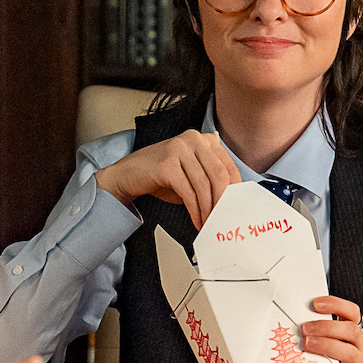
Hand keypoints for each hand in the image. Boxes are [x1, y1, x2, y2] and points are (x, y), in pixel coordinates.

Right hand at [95, 131, 241, 228]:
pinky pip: (188, 192)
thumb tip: (232, 202)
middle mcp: (194, 139)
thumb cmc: (162, 176)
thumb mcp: (193, 175)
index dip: (234, 192)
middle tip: (222, 220)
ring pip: (204, 185)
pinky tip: (196, 219)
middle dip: (222, 202)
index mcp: (205, 140)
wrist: (128, 174)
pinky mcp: (167, 163)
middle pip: (219, 175)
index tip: (233, 209)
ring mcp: (180, 149)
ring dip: (207, 210)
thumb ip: (211, 181)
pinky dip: (195, 210)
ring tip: (207, 223)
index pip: (229, 167)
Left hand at [293, 296, 362, 362]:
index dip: (335, 305)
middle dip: (327, 326)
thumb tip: (292, 328)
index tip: (315, 304)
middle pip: (352, 330)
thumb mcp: (344, 346)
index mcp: (355, 336)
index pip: (352, 313)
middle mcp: (360, 349)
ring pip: (349, 354)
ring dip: (326, 346)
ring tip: (306, 345)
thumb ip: (326, 337)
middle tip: (304, 328)